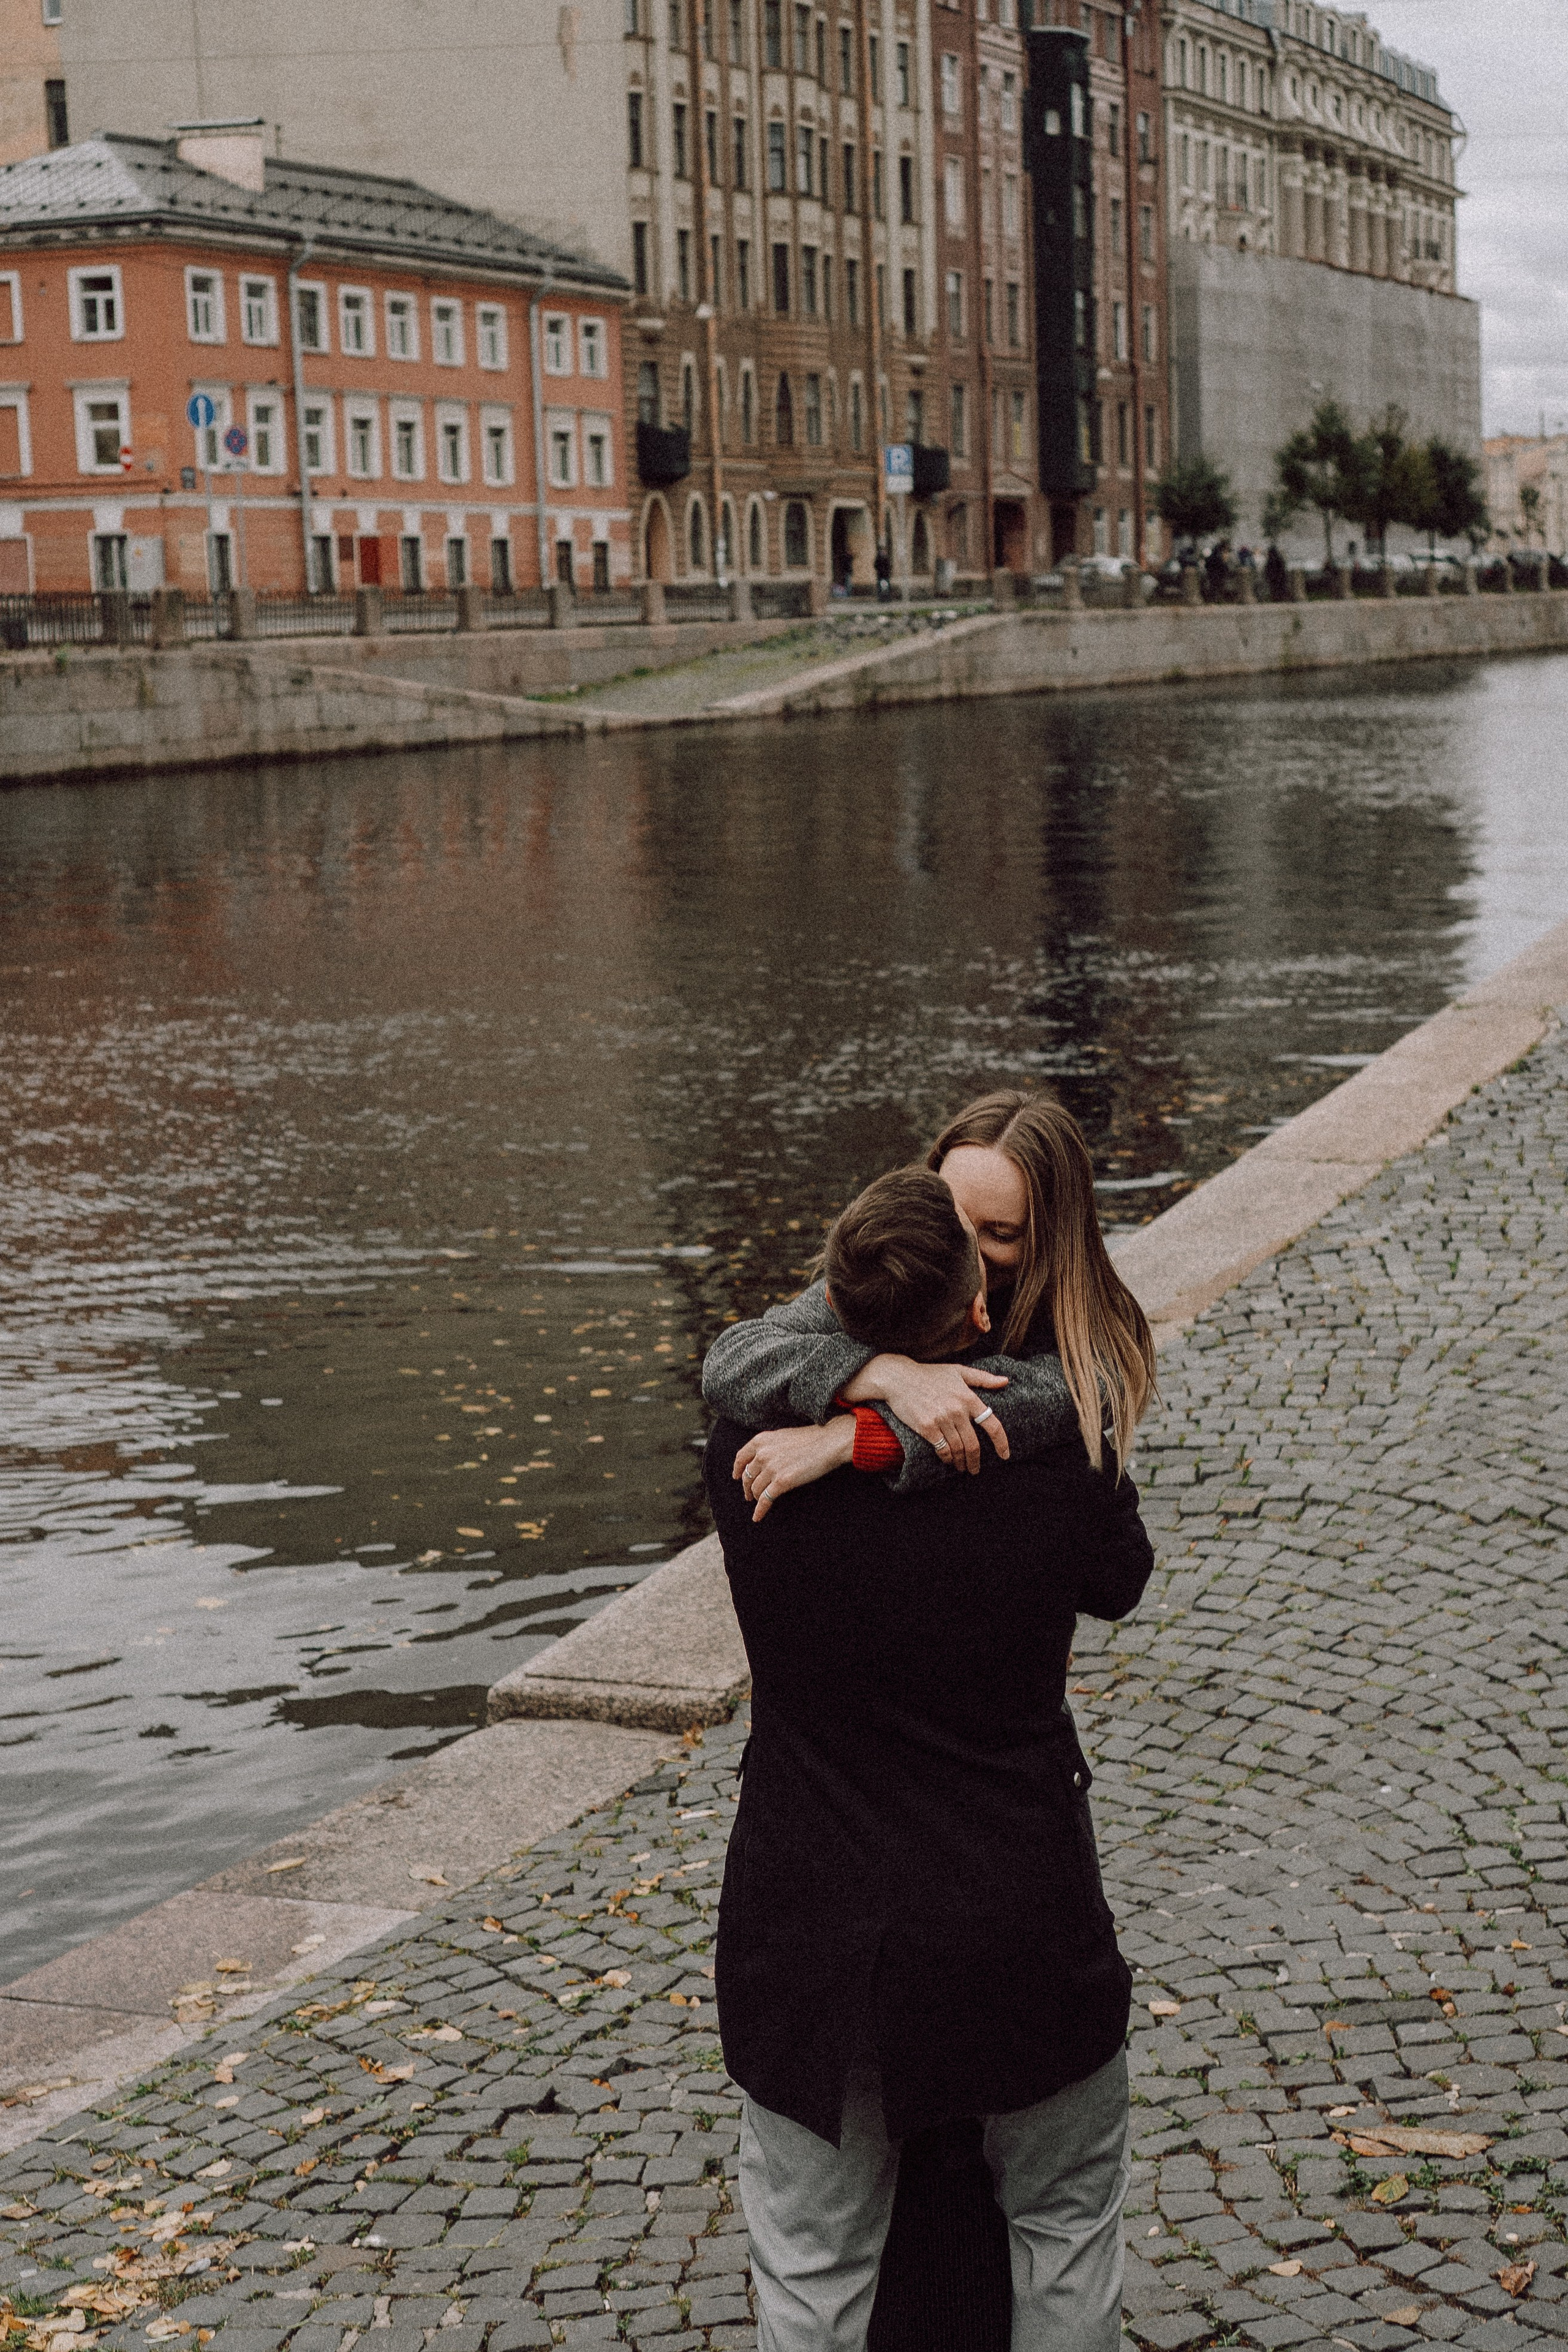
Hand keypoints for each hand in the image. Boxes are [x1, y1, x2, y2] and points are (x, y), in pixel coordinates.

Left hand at [733, 1418, 854, 1521]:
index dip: (737, 1469)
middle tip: (749, 1494)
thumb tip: (761, 1459)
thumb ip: (769, 1446)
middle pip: (747, 1476)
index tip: (736, 1477)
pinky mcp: (782, 1482)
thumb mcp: (783, 1436)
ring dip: (755, 1498)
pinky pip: (765, 1500)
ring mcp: (771, 1468)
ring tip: (757, 1502)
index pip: (741, 1457)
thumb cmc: (810, 1439)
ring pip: (755, 1489)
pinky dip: (759, 1510)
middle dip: (746, 1487)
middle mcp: (762, 1454)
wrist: (828, 1442)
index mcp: (761, 1440)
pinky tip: (757, 1517)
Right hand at [841, 1357, 1008, 1472]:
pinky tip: (948, 1460)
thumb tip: (1005, 1381)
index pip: (992, 1424)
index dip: (1001, 1443)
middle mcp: (957, 1410)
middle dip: (976, 1461)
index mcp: (968, 1397)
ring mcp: (942, 1419)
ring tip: (962, 1467)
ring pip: (958, 1449)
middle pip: (973, 1444)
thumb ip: (983, 1378)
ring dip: (961, 1462)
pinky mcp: (927, 1427)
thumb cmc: (929, 1374)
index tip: (1005, 1455)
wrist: (898, 1378)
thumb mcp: (958, 1371)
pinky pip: (942, 1449)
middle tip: (975, 1469)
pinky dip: (947, 1458)